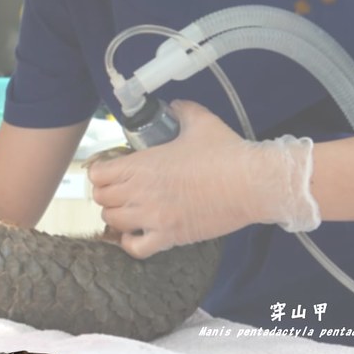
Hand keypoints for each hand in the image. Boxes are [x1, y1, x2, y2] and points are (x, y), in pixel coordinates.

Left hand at [87, 100, 319, 257]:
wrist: (254, 183)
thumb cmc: (227, 152)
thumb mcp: (200, 122)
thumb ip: (181, 111)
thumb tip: (174, 105)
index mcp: (142, 164)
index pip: (98, 174)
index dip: (101, 172)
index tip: (111, 171)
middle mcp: (140, 192)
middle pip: (102, 199)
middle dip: (108, 193)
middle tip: (122, 190)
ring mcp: (153, 217)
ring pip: (113, 222)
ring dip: (117, 216)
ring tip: (130, 210)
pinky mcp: (168, 237)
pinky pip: (134, 248)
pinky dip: (130, 243)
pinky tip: (138, 233)